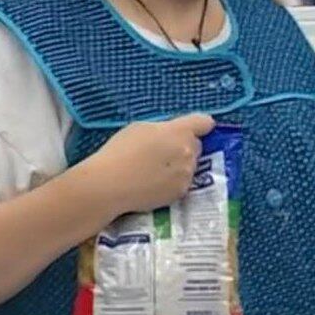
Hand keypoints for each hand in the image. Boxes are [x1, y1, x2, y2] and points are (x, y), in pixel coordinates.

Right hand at [81, 113, 215, 214]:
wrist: (110, 185)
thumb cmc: (120, 151)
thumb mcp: (140, 128)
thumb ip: (163, 129)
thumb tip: (171, 135)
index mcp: (179, 131)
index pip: (204, 122)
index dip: (199, 125)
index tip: (192, 129)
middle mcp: (189, 151)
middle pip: (196, 145)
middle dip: (184, 147)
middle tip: (163, 153)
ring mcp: (187, 174)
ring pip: (191, 165)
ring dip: (180, 165)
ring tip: (156, 171)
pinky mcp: (181, 192)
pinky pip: (183, 182)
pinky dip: (174, 182)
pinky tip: (155, 184)